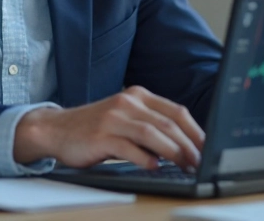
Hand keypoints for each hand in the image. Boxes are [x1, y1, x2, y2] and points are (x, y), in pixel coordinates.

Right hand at [13, 85, 203, 170]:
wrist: (55, 129)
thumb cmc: (95, 128)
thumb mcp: (125, 117)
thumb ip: (150, 124)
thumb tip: (185, 145)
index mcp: (138, 96)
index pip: (177, 111)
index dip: (196, 131)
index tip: (208, 148)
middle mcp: (128, 102)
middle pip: (168, 123)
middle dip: (189, 145)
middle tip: (200, 162)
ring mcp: (114, 118)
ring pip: (153, 134)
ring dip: (173, 152)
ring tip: (185, 166)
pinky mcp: (101, 136)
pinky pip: (129, 148)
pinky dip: (145, 159)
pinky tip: (154, 167)